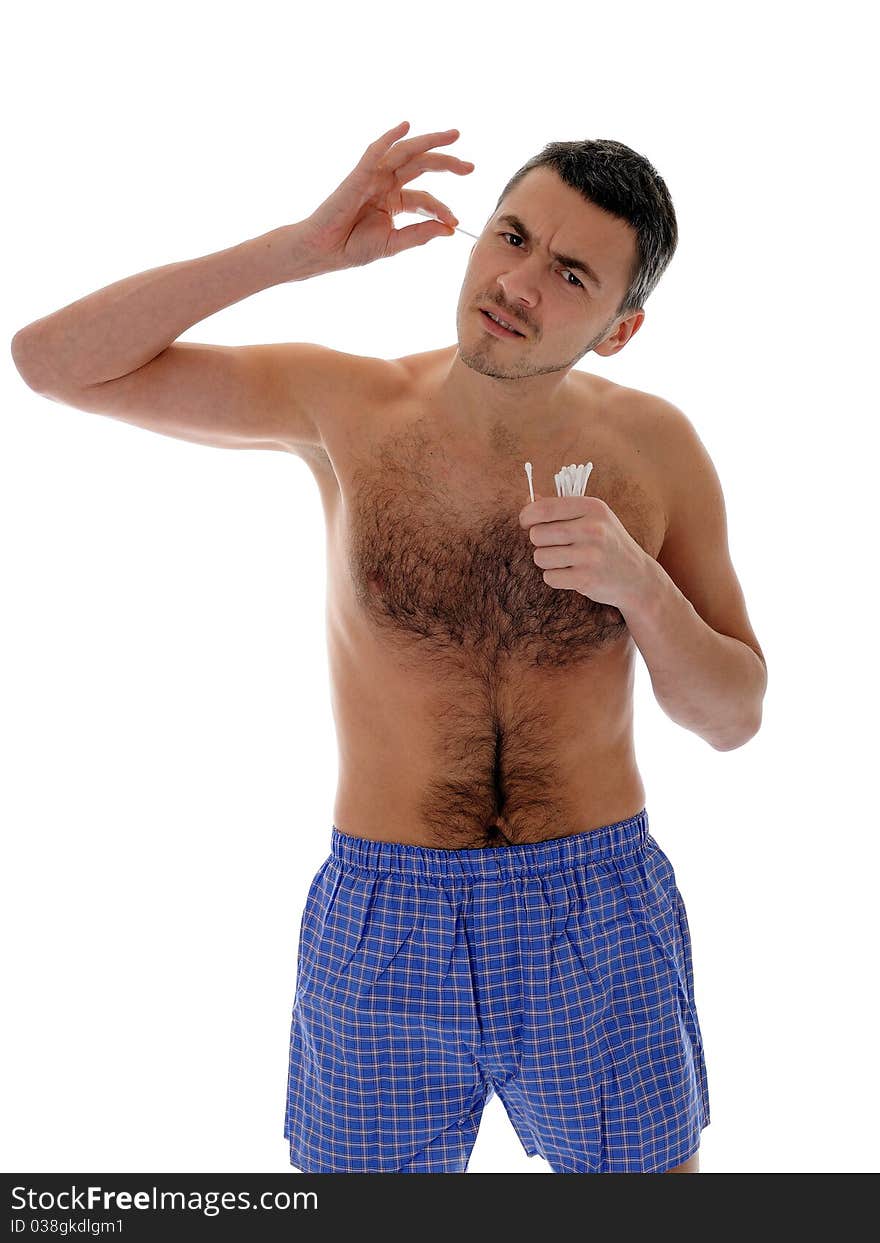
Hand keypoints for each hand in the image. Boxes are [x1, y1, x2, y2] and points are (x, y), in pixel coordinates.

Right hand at [301, 121, 473, 269]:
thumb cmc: (352, 248)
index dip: (442, 209)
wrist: (324, 251)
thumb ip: (420, 234)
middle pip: (422, 166)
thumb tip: (449, 230)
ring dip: (430, 142)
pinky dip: (390, 138)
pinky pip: (375, 152)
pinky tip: (405, 127)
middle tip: (471, 167)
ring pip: (406, 153)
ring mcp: (373, 177)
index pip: (425, 199)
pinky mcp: (359, 175)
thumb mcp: (393, 243)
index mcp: (394, 201)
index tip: (455, 222)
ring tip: (454, 136)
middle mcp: (386, 184)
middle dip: (448, 163)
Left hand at [518, 494, 650, 610]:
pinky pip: (550, 577)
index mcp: (592, 507)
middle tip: (555, 546)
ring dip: (546, 561)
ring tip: (565, 560)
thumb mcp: (592, 518)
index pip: (543, 508)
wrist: (638, 577)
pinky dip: (555, 577)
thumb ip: (560, 507)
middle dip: (539, 542)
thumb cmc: (607, 543)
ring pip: (540, 557)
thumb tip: (528, 499)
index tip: (527, 523)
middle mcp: (592, 528)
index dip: (527, 516)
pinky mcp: (587, 578)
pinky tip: (572, 574)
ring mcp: (591, 554)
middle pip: (537, 534)